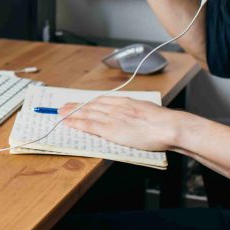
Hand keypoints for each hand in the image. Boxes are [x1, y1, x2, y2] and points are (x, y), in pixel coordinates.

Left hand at [59, 96, 182, 151]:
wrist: (168, 127)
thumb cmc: (164, 123)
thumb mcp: (148, 111)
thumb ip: (137, 112)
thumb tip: (136, 117)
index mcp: (126, 102)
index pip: (101, 100)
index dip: (88, 102)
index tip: (80, 103)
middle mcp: (116, 107)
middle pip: (91, 105)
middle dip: (76, 106)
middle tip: (63, 106)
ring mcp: (112, 117)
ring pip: (86, 113)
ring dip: (72, 113)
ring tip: (60, 113)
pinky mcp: (110, 129)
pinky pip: (89, 125)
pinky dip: (76, 123)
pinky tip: (67, 122)